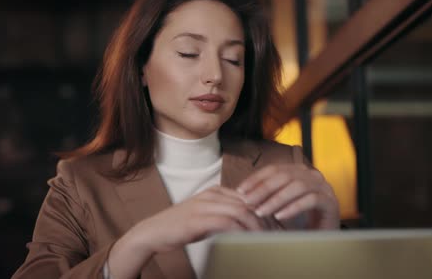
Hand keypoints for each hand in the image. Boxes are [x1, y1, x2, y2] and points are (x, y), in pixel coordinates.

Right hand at [133, 186, 265, 253]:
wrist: (152, 232)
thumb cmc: (180, 227)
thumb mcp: (206, 217)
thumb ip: (224, 216)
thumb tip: (246, 225)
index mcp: (215, 191)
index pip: (248, 197)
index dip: (265, 211)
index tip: (277, 225)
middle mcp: (212, 194)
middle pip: (249, 203)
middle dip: (266, 218)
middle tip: (279, 233)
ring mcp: (205, 205)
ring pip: (241, 211)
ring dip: (257, 226)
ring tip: (268, 238)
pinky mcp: (198, 218)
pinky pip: (227, 222)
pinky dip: (241, 231)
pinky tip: (249, 240)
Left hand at [237, 164, 338, 229]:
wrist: (322, 238)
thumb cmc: (299, 222)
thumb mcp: (280, 206)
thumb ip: (267, 197)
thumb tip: (243, 194)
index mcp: (299, 172)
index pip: (274, 169)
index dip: (256, 178)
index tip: (240, 190)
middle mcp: (312, 176)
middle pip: (285, 175)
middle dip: (263, 189)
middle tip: (248, 202)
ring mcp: (324, 188)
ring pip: (298, 186)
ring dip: (276, 199)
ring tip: (261, 211)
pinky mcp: (331, 202)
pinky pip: (311, 200)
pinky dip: (293, 207)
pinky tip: (280, 217)